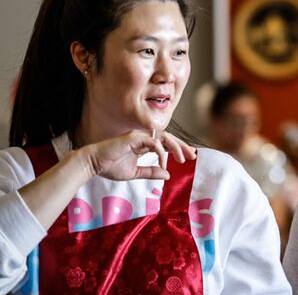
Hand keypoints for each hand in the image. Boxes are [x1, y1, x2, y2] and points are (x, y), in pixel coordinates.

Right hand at [82, 130, 196, 180]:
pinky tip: (164, 163)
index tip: (189, 156)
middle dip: (182, 146)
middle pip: (169, 138)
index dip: (178, 148)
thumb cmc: (110, 167)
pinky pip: (153, 142)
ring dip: (175, 147)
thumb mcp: (135, 173)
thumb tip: (167, 174)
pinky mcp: (134, 138)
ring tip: (182, 159)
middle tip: (193, 155)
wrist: (92, 165)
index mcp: (144, 145)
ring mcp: (139, 136)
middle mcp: (143, 138)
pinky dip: (161, 152)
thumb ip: (151, 172)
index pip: (166, 143)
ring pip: (164, 137)